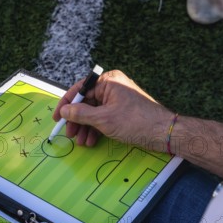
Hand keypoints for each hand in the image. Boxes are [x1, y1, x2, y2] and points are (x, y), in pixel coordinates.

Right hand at [53, 70, 173, 147]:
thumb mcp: (103, 119)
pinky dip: (96, 129)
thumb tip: (65, 111)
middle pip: (86, 102)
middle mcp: (112, 86)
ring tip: (81, 141)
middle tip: (69, 133)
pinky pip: (103, 117)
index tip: (57, 117)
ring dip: (86, 127)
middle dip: (77, 120)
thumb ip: (81, 114)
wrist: (164, 133)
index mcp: (108, 81)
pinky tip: (92, 140)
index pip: (80, 89)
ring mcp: (117, 99)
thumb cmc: (136, 122)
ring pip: (94, 112)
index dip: (66, 104)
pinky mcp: (122, 111)